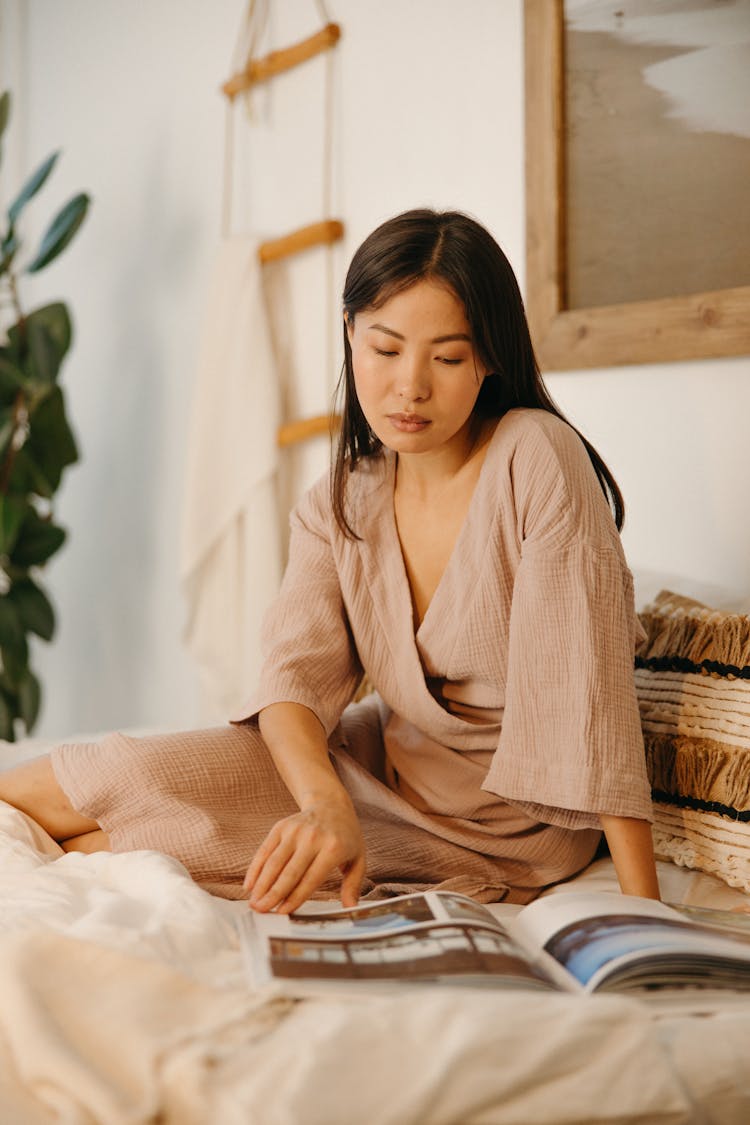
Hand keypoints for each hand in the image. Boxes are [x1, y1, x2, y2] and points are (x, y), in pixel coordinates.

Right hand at [243, 797, 365, 913]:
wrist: (331, 804)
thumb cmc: (345, 837)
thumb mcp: (357, 859)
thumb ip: (353, 885)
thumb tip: (351, 909)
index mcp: (333, 848)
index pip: (311, 878)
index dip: (295, 897)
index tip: (282, 912)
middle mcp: (312, 837)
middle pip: (289, 872)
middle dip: (273, 894)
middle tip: (261, 911)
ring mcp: (295, 830)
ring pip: (274, 862)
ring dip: (262, 884)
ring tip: (254, 903)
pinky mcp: (281, 827)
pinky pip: (265, 850)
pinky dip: (255, 868)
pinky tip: (249, 885)